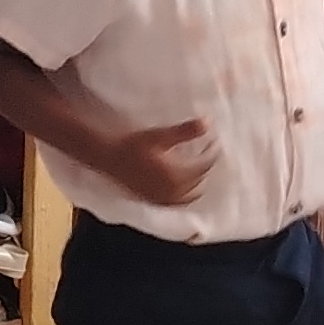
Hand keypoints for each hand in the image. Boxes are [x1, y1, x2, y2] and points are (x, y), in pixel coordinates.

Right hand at [94, 116, 221, 205]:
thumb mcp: (160, 135)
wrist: (109, 158)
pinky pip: (181, 201)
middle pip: (201, 178)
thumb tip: (208, 123)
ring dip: (199, 180)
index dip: (212, 151)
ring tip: (197, 166)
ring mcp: (166, 198)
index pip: (205, 164)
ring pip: (194, 192)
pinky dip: (188, 193)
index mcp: (178, 174)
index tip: (214, 140)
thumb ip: (185, 131)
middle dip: (206, 164)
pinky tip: (185, 184)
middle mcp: (175, 190)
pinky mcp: (157, 201)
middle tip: (205, 149)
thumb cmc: (133, 145)